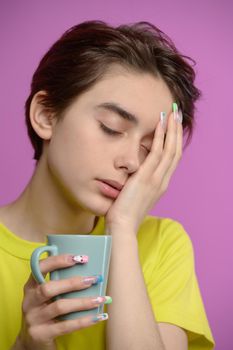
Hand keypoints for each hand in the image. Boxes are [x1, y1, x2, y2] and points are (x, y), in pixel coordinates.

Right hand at [13, 255, 109, 349]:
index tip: (78, 258)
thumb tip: (88, 270)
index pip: (40, 267)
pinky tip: (97, 317)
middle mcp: (29, 301)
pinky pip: (66, 326)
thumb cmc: (45, 311)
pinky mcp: (41, 334)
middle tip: (93, 279)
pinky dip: (83, 320)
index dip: (58, 261)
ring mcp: (34, 319)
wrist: (32, 342)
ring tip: (100, 299)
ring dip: (83, 301)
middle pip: (48, 288)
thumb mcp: (45, 297)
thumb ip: (58, 283)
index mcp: (30, 286)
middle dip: (73, 283)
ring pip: (60, 307)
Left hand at [105, 109, 182, 233]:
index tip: (173, 129)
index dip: (174, 143)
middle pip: (175, 151)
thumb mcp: (135, 197)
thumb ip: (138, 186)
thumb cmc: (125, 215)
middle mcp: (162, 181)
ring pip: (170, 149)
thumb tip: (133, 178)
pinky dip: (160, 137)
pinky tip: (161, 124)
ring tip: (173, 113)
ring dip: (172, 130)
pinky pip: (157, 152)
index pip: (171, 160)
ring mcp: (156, 178)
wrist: (122, 227)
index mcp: (160, 185)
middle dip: (177, 132)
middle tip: (177, 115)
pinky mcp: (146, 177)